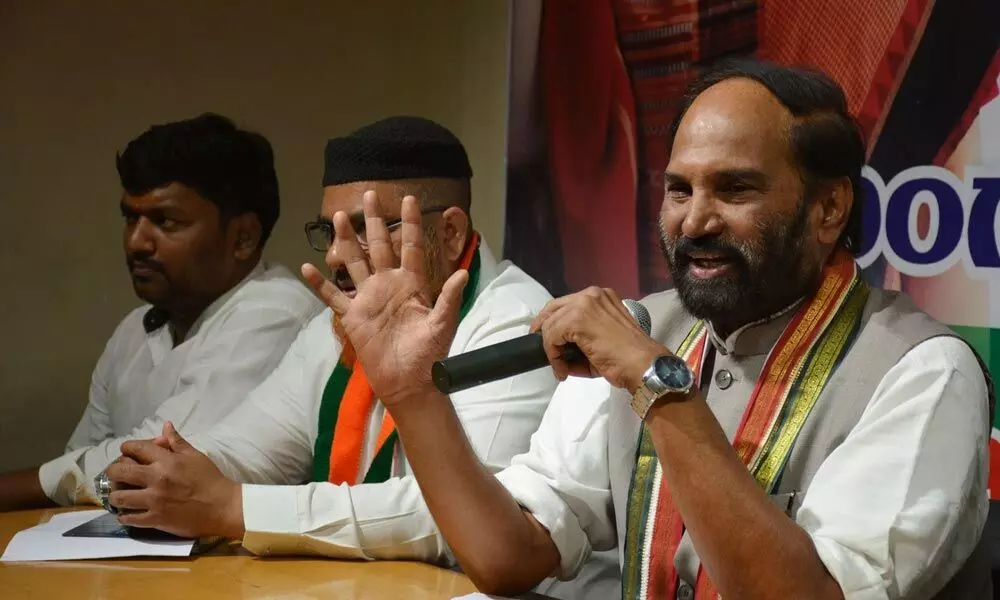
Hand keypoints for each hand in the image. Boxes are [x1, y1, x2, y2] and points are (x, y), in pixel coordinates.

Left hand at [106, 422, 243, 539]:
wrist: (222, 507)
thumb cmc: (210, 479)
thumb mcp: (195, 456)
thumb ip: (177, 441)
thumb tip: (165, 425)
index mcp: (166, 460)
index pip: (136, 448)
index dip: (126, 448)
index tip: (127, 453)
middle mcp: (156, 478)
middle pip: (119, 471)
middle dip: (113, 471)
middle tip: (116, 474)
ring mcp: (154, 500)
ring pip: (119, 497)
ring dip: (115, 496)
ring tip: (119, 496)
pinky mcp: (155, 519)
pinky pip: (129, 518)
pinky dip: (124, 516)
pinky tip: (127, 514)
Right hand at [301, 191, 467, 405]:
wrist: (409, 381)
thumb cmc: (429, 354)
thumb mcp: (442, 325)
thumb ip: (449, 298)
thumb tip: (462, 273)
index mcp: (412, 284)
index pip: (411, 247)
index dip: (410, 224)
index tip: (409, 199)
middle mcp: (388, 285)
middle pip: (379, 246)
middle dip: (374, 221)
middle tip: (370, 195)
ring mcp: (369, 299)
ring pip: (354, 263)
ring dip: (346, 241)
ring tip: (339, 217)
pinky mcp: (353, 316)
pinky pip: (333, 297)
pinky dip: (319, 284)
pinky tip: (307, 267)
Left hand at [532, 286, 667, 391]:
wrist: (642, 364)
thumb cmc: (626, 357)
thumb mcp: (600, 341)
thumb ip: (580, 340)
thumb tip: (560, 354)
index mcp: (600, 297)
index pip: (566, 305)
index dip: (554, 323)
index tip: (552, 343)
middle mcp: (591, 295)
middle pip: (553, 308)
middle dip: (544, 329)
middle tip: (545, 350)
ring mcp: (583, 304)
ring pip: (551, 324)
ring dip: (551, 348)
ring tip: (561, 367)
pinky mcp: (577, 319)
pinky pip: (552, 336)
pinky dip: (552, 354)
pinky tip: (562, 368)